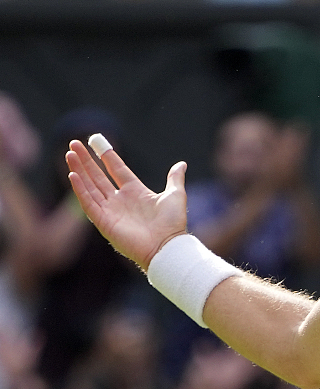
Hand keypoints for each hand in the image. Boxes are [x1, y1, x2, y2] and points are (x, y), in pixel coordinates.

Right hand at [66, 139, 187, 270]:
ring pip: (90, 186)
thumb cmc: (172, 223)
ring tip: (69, 154)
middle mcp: (120, 200)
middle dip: (86, 161)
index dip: (107, 157)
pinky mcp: (103, 222)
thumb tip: (182, 164)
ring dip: (79, 170)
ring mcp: (110, 210)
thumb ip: (175, 178)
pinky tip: (73, 175)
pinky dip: (80, 189)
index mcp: (136, 192)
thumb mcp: (175, 195)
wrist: (167, 245)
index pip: (117, 170)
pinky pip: (88, 203)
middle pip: (98, 176)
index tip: (96, 142)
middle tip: (74, 144)